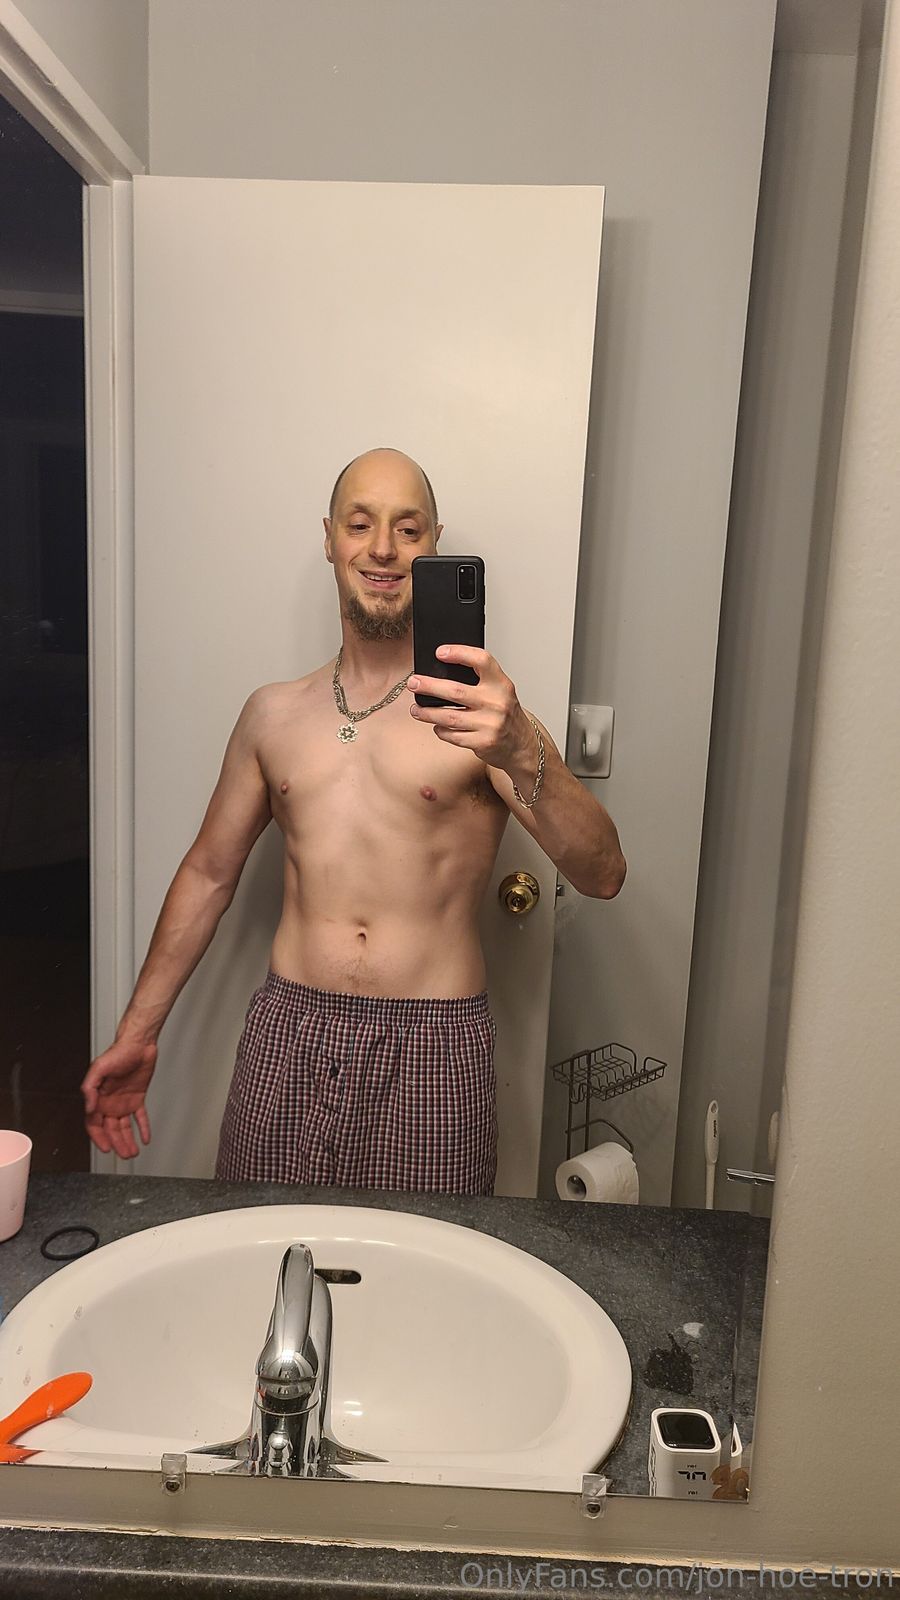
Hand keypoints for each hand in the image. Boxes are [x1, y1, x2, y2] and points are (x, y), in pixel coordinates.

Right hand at [80, 1037, 156, 1159]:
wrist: (139, 1044)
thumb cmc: (118, 1052)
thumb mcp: (99, 1068)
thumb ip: (90, 1088)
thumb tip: (89, 1108)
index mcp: (97, 1097)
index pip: (94, 1124)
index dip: (99, 1138)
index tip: (106, 1148)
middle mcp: (109, 1102)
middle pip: (110, 1129)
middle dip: (117, 1144)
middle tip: (124, 1155)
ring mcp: (123, 1101)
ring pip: (123, 1127)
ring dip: (127, 1140)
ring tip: (132, 1152)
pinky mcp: (137, 1098)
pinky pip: (140, 1117)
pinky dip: (143, 1128)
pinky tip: (145, 1138)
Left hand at [407, 644, 533, 773]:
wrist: (522, 744)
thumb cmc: (505, 714)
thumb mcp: (500, 691)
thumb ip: (480, 680)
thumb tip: (442, 670)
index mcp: (501, 684)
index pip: (481, 660)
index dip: (460, 653)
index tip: (440, 652)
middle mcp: (496, 703)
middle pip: (455, 691)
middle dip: (429, 686)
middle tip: (414, 683)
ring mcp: (489, 724)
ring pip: (449, 717)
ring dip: (427, 713)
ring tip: (416, 709)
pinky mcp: (482, 742)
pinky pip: (453, 735)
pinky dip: (440, 730)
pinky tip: (436, 726)